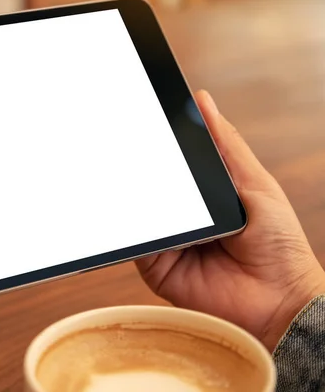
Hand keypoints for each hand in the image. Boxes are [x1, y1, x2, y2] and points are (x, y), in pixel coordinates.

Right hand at [136, 90, 324, 351]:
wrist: (279, 300)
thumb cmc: (279, 243)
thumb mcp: (254, 182)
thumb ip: (225, 145)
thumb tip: (201, 100)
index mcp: (202, 194)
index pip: (171, 165)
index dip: (156, 144)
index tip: (139, 118)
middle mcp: (180, 216)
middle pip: (151, 187)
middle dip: (138, 167)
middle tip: (121, 141)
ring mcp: (166, 240)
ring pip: (140, 213)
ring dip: (133, 197)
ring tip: (126, 175)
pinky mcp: (154, 266)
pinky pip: (137, 243)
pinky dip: (133, 228)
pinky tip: (136, 213)